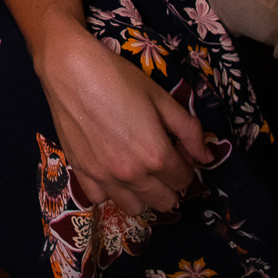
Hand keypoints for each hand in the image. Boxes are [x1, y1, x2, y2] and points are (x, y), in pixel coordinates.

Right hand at [35, 26, 205, 215]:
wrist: (70, 69)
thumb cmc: (119, 78)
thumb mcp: (161, 98)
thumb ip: (189, 131)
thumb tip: (206, 157)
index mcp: (156, 156)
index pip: (184, 179)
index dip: (187, 166)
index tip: (179, 153)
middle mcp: (132, 174)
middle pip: (164, 201)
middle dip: (170, 186)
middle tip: (162, 164)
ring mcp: (104, 177)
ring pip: (135, 208)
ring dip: (143, 195)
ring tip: (139, 174)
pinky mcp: (81, 172)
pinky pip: (99, 199)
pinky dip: (109, 192)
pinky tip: (110, 173)